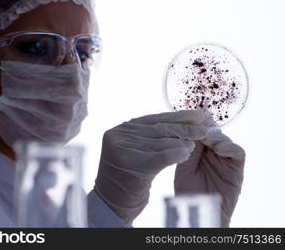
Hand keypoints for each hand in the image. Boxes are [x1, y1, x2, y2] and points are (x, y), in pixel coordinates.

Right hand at [94, 110, 208, 224]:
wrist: (114, 203)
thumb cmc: (130, 177)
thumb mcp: (138, 151)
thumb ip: (153, 136)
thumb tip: (185, 121)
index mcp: (121, 129)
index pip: (155, 119)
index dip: (178, 116)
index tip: (197, 114)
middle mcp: (119, 136)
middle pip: (160, 130)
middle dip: (185, 128)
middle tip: (204, 128)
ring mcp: (123, 149)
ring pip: (163, 142)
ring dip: (183, 143)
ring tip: (195, 144)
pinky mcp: (131, 164)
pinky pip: (161, 156)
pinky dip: (176, 154)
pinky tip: (187, 154)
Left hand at [174, 114, 244, 226]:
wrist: (199, 211)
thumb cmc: (188, 189)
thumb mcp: (184, 164)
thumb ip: (189, 147)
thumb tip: (190, 126)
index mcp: (200, 149)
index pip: (201, 130)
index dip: (195, 124)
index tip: (188, 119)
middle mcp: (214, 151)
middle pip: (213, 131)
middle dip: (204, 127)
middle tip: (198, 126)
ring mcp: (226, 158)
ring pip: (224, 139)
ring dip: (215, 136)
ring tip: (206, 139)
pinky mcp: (237, 168)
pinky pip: (238, 152)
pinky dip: (229, 147)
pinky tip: (218, 149)